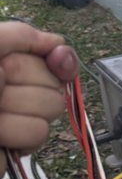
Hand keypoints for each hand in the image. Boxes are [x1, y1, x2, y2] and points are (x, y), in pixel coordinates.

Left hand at [0, 21, 78, 177]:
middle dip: (26, 87)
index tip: (57, 60)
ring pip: (49, 109)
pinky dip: (14, 133)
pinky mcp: (18, 143)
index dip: (58, 58)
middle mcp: (14, 84)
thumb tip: (59, 42)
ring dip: (16, 113)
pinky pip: (38, 134)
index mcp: (5, 58)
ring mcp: (18, 115)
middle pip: (55, 84)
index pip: (54, 55)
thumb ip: (22, 35)